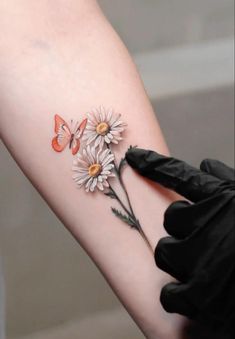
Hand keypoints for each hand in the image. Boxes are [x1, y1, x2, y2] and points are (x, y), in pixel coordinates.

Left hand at [125, 147, 234, 334]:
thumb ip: (227, 184)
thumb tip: (205, 165)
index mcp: (223, 199)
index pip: (180, 175)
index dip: (153, 165)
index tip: (132, 158)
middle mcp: (207, 223)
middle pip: (170, 219)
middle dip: (183, 229)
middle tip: (203, 240)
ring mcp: (199, 258)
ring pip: (165, 252)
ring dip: (179, 259)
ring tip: (204, 265)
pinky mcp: (198, 296)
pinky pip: (168, 293)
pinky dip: (179, 296)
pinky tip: (196, 295)